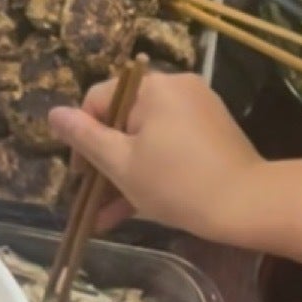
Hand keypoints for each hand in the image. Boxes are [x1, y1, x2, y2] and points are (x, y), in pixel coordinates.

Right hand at [48, 73, 264, 240]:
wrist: (248, 205)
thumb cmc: (177, 183)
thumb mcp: (122, 164)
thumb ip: (85, 137)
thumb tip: (53, 113)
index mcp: (152, 87)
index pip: (99, 100)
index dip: (81, 137)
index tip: (79, 175)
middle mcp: (176, 87)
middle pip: (124, 119)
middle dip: (105, 161)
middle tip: (93, 196)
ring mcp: (197, 107)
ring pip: (147, 136)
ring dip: (127, 171)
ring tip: (108, 215)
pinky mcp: (212, 129)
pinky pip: (170, 143)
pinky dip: (154, 167)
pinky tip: (136, 207)